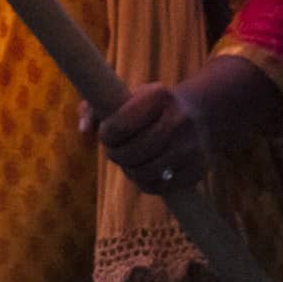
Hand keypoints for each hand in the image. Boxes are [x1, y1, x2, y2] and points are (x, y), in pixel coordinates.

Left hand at [85, 82, 212, 193]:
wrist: (198, 115)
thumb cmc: (151, 107)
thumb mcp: (127, 96)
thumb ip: (96, 107)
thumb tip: (84, 129)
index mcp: (160, 95)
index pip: (120, 124)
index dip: (106, 135)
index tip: (106, 134)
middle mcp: (179, 119)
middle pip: (133, 151)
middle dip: (116, 154)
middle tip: (114, 151)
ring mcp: (191, 146)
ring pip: (146, 171)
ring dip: (129, 170)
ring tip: (128, 162)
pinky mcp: (198, 169)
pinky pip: (161, 186)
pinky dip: (146, 183)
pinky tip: (143, 172)